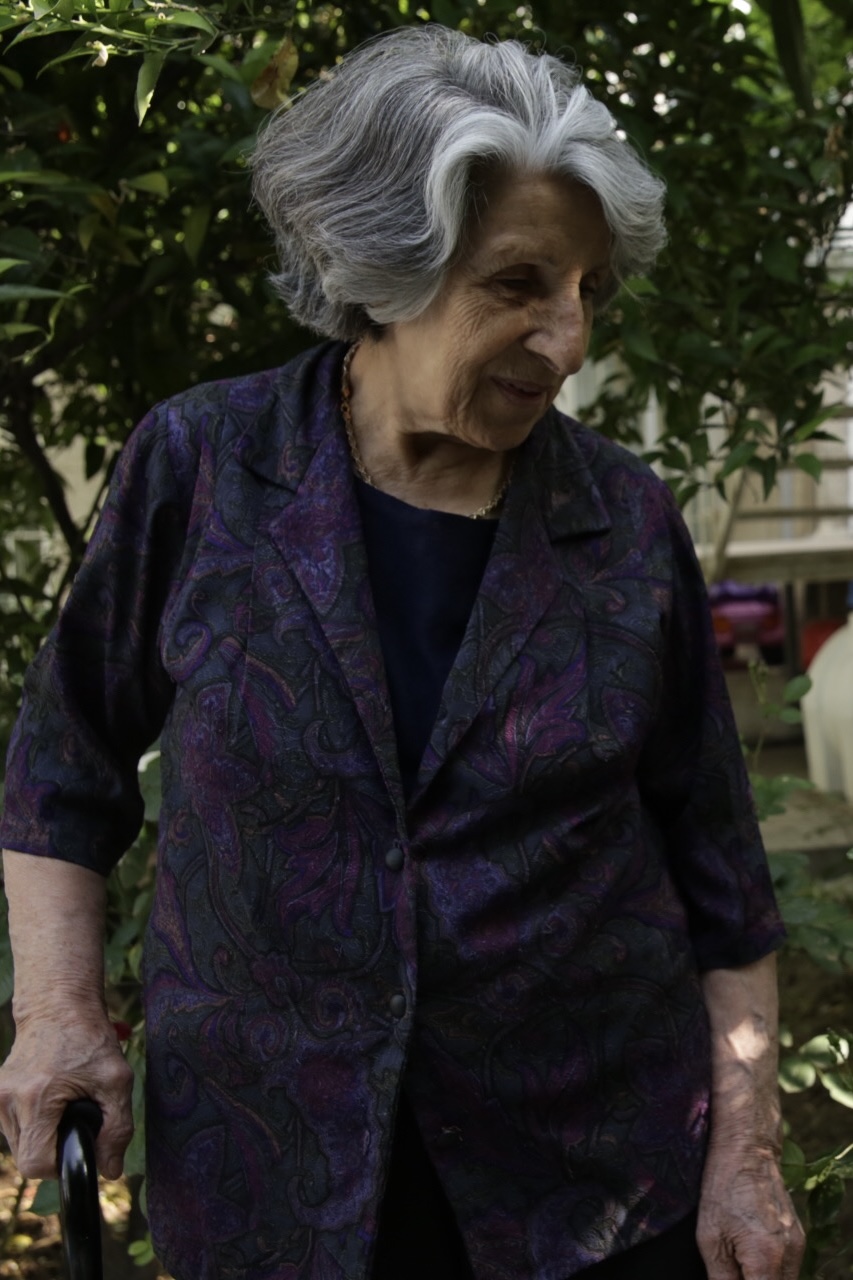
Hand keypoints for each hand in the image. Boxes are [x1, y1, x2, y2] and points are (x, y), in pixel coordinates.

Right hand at [0, 1010, 133, 1180]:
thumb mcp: (116, 1080)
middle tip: (76, 1121)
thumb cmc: (90, 1040)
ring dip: (41, 1137)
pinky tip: (49, 1102)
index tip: (79, 1144)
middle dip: (54, 1148)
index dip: (61, 1164)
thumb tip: (110, 1170)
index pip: (36, 1164)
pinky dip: (32, 1124)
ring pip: (17, 1145)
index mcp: (35, 1098)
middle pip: (26, 1158)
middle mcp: (7, 1099)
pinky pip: (12, 1128)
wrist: (58, 1007)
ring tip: (63, 1107)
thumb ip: (117, 1128)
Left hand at [697, 1140, 804, 1279]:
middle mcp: (789, 1255)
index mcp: (766, 1258)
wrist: (747, 1150)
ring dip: (762, 1277)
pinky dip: (770, 1268)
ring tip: (738, 1256)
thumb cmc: (723, 1187)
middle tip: (731, 1268)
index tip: (729, 1274)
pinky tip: (750, 1250)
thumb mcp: (710, 1236)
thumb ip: (721, 1277)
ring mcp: (798, 1246)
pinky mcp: (799, 1237)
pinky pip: (787, 1267)